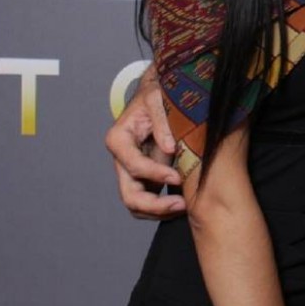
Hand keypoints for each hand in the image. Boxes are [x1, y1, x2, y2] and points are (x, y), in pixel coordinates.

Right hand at [105, 67, 185, 217]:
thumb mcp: (158, 98)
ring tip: (185, 207)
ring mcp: (132, 171)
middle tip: (181, 204)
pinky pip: (149, 200)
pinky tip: (184, 202)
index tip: (178, 177)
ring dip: (159, 212)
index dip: (155, 174)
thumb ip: (161, 121)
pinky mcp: (145, 177)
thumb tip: (168, 147)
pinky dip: (163, 207)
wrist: (159, 94)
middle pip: (129, 195)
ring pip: (137, 204)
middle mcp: (122, 159)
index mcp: (119, 139)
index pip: (134, 166)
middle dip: (155, 205)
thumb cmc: (157, 93)